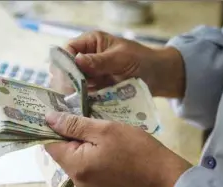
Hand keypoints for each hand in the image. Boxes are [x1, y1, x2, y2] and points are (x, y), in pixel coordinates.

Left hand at [44, 111, 191, 186]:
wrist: (163, 175)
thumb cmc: (136, 149)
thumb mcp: (104, 129)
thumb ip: (74, 125)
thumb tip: (49, 119)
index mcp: (76, 167)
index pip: (50, 145)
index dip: (52, 127)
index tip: (59, 112)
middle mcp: (78, 181)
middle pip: (62, 153)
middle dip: (68, 134)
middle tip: (83, 116)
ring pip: (75, 160)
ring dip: (81, 144)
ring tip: (96, 129)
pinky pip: (86, 168)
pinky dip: (90, 154)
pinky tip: (104, 145)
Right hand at [50, 31, 185, 97]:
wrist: (158, 77)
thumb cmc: (142, 60)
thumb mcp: (122, 58)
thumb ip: (100, 60)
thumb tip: (77, 59)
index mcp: (91, 42)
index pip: (69, 49)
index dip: (64, 62)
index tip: (65, 77)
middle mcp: (87, 57)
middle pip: (66, 67)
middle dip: (65, 80)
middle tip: (67, 94)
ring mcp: (89, 74)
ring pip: (71, 83)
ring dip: (71, 93)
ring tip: (72, 103)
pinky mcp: (94, 89)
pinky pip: (82, 95)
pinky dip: (80, 101)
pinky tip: (79, 108)